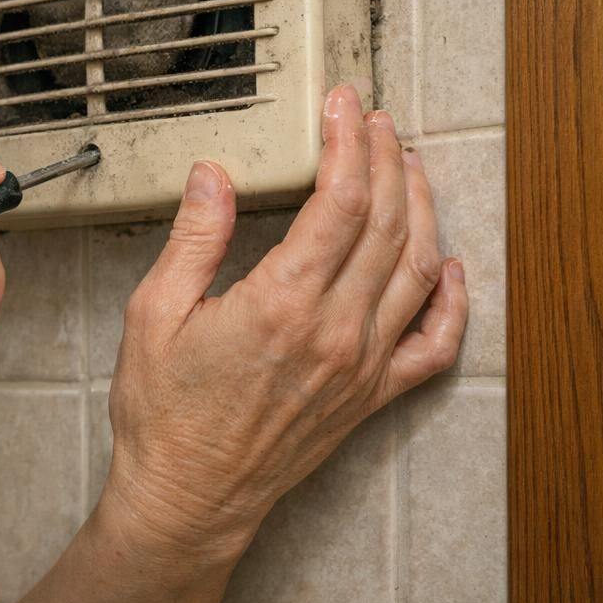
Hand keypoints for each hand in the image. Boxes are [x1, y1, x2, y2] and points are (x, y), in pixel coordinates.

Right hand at [104, 84, 468, 556]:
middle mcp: (335, 332)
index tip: (342, 105)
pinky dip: (450, 301)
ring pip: (416, 268)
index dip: (348, 143)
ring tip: (407, 165)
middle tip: (373, 120)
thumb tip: (215, 176)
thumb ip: (193, 239)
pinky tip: (445, 266)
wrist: (188, 497)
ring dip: (420, 207)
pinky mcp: (370, 396)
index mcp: (281, 304)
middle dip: (385, 159)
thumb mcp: (152, 314)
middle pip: (387, 223)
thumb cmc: (163, 414)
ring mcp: (361, 366)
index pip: (340, 202)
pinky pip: (432, 345)